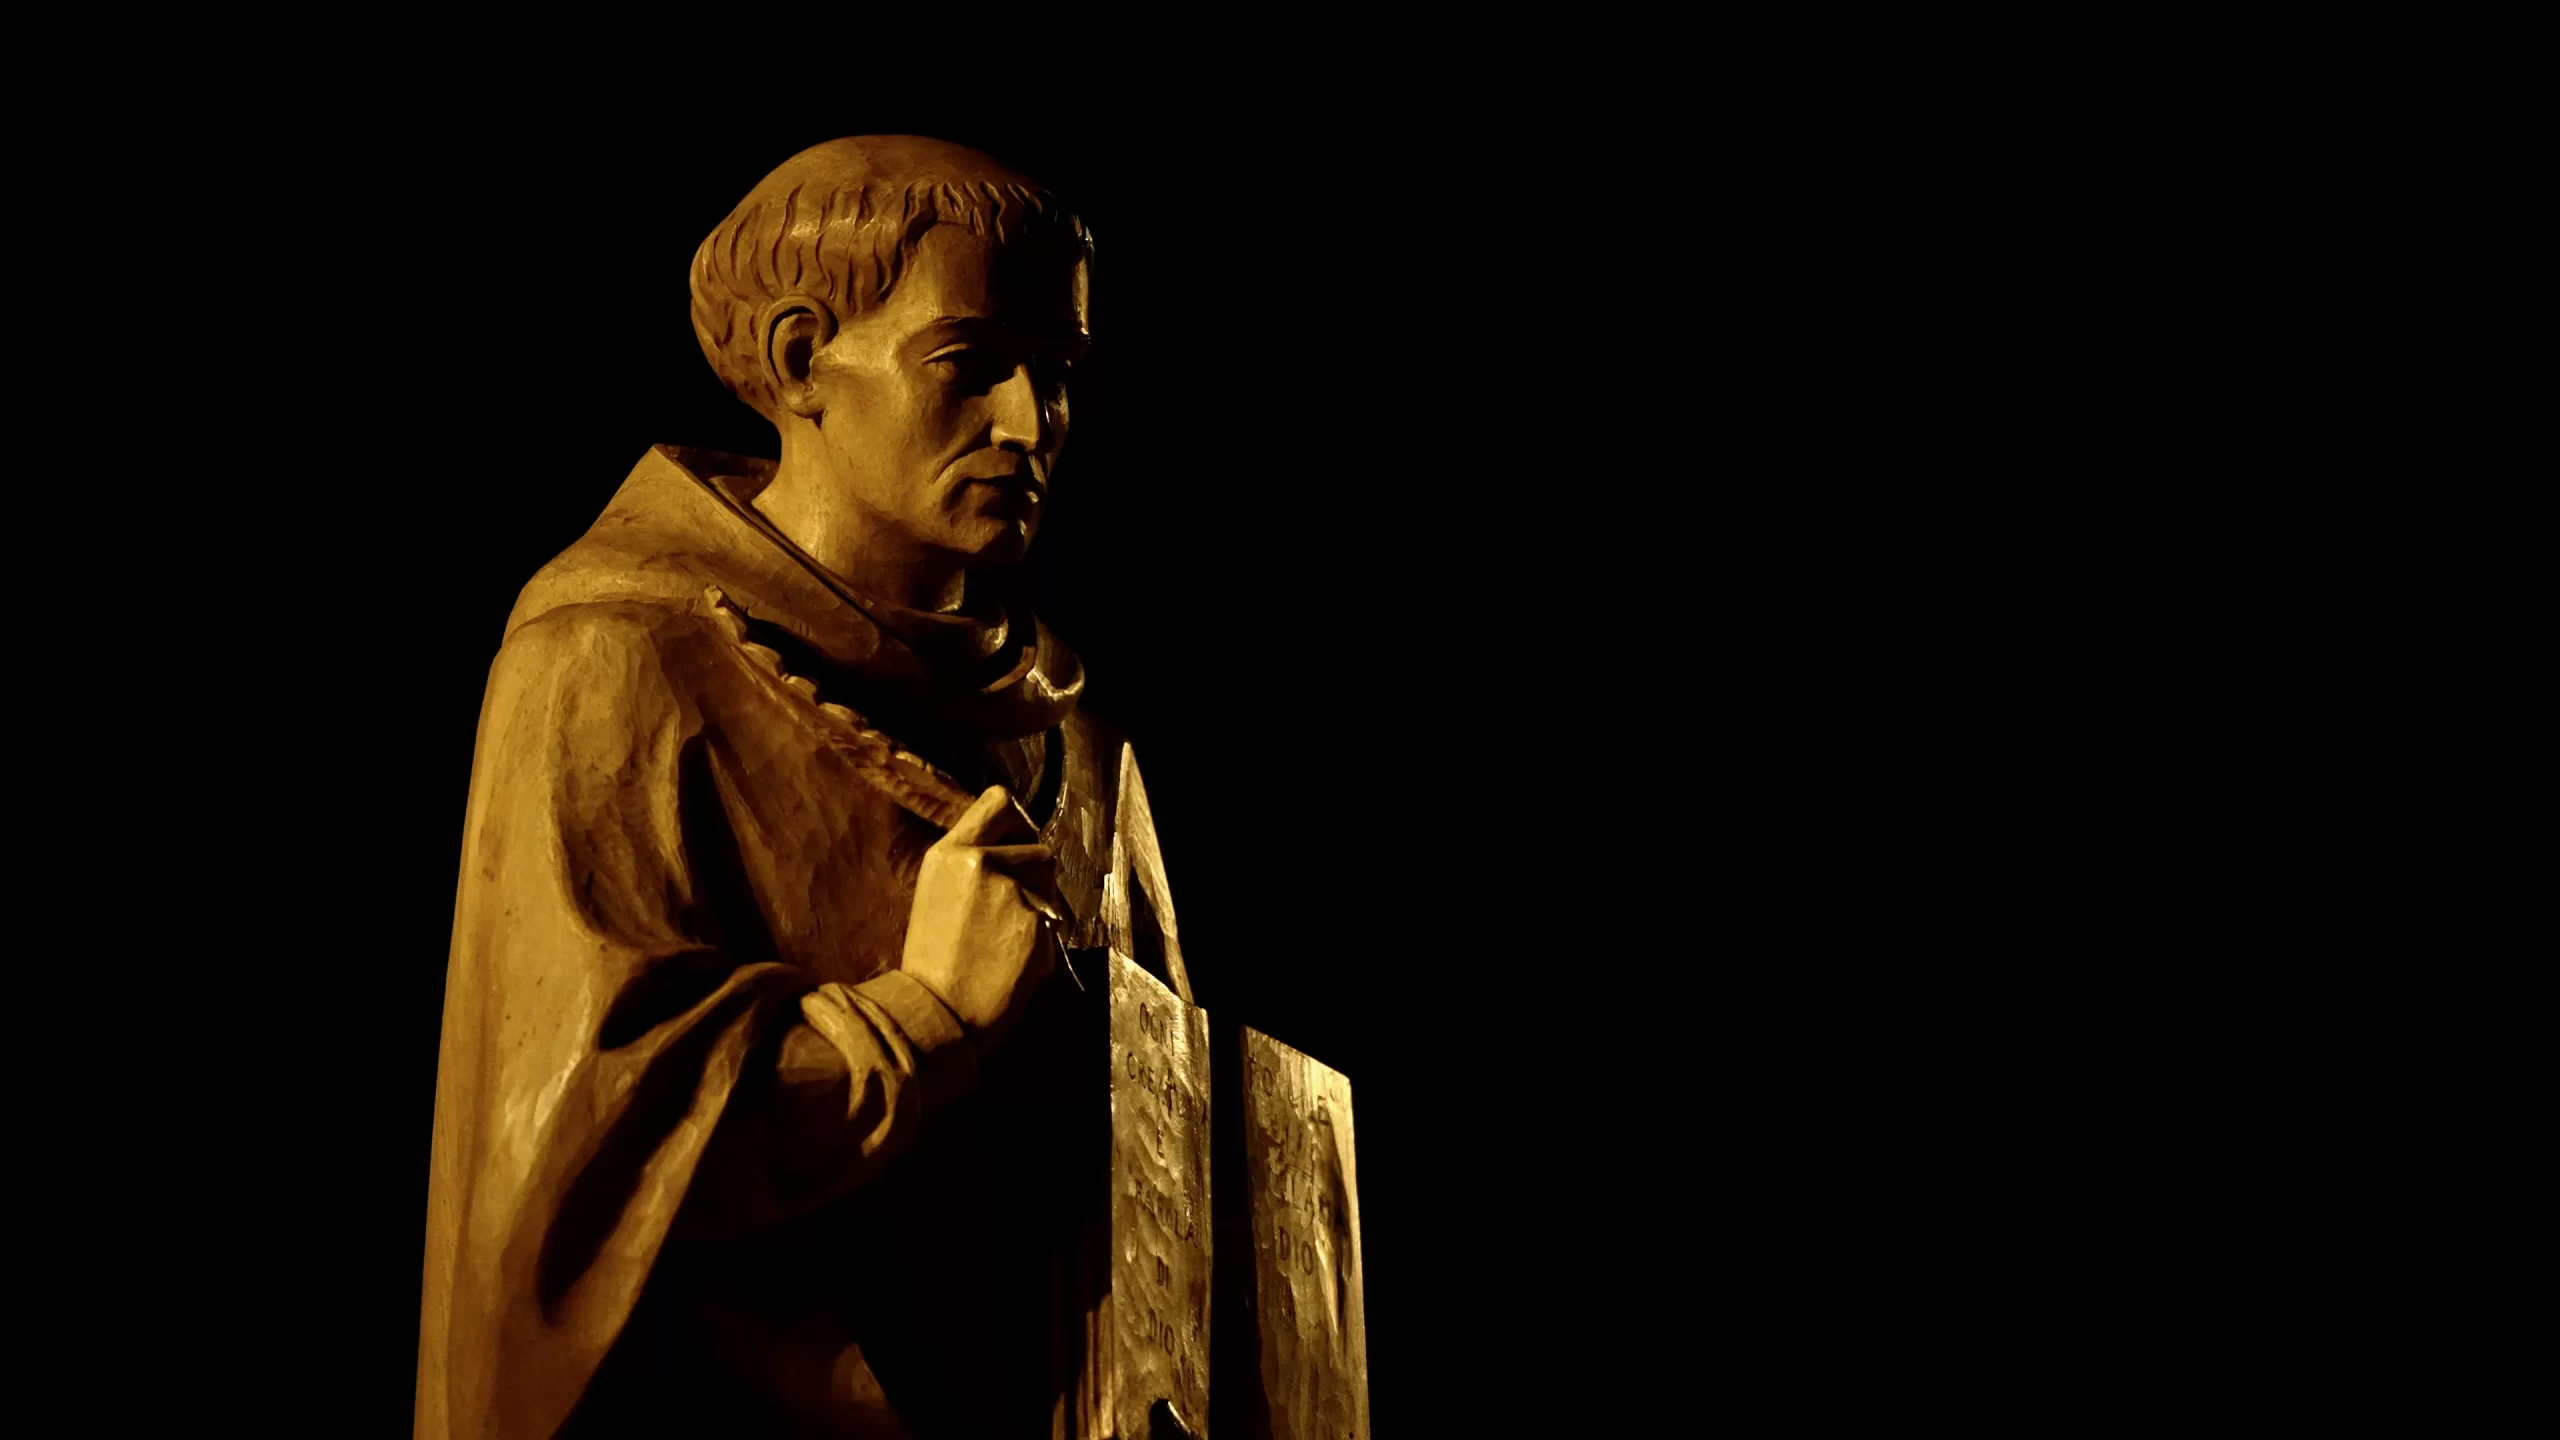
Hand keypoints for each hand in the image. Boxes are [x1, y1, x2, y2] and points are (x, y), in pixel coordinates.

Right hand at [899, 786, 1057, 1041]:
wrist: (938, 1011)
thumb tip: (1016, 852)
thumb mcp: (939, 894)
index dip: (1020, 821)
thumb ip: (974, 866)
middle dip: (1038, 871)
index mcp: (947, 853)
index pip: (998, 800)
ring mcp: (1007, 889)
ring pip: (1049, 883)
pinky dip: (1043, 939)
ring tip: (1009, 935)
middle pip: (1037, 843)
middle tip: (1023, 901)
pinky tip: (1016, 959)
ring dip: (1042, 904)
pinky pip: (1052, 920)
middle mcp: (977, 861)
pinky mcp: (1032, 919)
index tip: (1020, 844)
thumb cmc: (936, 961)